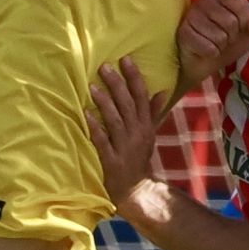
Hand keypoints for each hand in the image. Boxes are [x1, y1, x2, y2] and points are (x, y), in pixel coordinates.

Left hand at [86, 58, 167, 223]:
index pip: (142, 97)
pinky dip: (95, 128)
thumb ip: (154, 112)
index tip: (126, 59)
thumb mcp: (150, 134)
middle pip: (128, 105)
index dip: (135, 77)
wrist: (137, 190)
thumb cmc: (139, 158)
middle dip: (117, 84)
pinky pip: (103, 142)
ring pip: (116, 121)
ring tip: (92, 86)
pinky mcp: (112, 161)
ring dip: (104, 102)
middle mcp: (138, 133)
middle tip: (104, 66)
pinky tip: (86, 115)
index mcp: (146, 125)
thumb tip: (162, 90)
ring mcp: (125, 147)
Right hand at [178, 0, 248, 86]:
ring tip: (214, 44)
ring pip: (219, 36)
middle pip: (231, 21)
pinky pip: (208, 47)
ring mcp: (191, 16)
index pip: (240, 4)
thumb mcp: (247, 33)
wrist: (202, 63)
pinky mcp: (184, 33)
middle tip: (224, 39)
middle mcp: (203, 1)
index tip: (240, 28)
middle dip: (232, 37)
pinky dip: (211, 53)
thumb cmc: (224, 43)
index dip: (245, 21)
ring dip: (221, 46)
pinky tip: (204, 51)